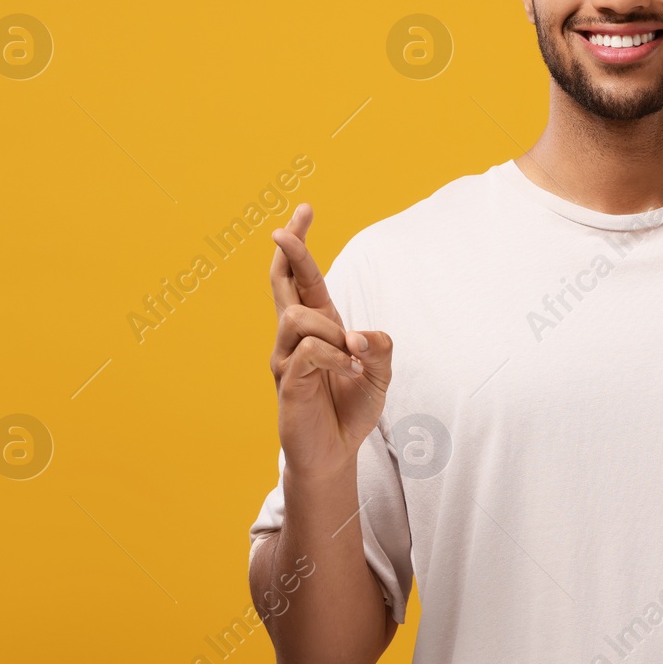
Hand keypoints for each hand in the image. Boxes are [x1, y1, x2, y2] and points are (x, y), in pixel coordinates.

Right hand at [269, 203, 392, 480]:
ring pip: (297, 318)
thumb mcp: (379, 374)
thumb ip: (379, 348)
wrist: (335, 452)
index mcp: (318, 326)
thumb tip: (363, 335)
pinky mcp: (286, 381)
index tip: (302, 210)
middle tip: (283, 228)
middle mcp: (295, 337)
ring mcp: (285, 357)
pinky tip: (348, 370)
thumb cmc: (351, 409)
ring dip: (331, 329)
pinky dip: (334, 355)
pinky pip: (308, 351)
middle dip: (287, 251)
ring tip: (351, 355)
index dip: (300, 245)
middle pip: (282, 283)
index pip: (303, 278)